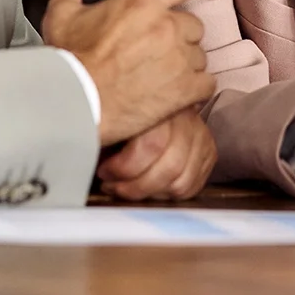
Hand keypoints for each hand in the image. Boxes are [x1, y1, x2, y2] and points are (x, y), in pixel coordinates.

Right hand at [42, 0, 218, 146]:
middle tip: (157, 54)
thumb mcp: (62, 19)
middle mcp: (167, 26)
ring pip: (199, 57)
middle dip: (180, 38)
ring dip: (186, 65)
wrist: (76, 103)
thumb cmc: (70, 62)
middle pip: (193, 26)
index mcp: (143, 2)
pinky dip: (196, 90)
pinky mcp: (184, 89)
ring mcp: (178, 58)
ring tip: (159, 78)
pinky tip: (177, 96)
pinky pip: (206, 84)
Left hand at [96, 108, 216, 200]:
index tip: (104, 172)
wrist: (151, 99)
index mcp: (159, 103)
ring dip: (152, 193)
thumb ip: (105, 132)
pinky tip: (151, 189)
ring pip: (182, 180)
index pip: (152, 144)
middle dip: (137, 186)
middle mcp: (185, 117)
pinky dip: (170, 195)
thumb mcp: (111, 117)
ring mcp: (200, 133)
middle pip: (170, 166)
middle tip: (114, 186)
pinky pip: (193, 185)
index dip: (124, 167)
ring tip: (130, 189)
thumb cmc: (121, 113)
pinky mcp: (208, 149)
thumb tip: (86, 154)